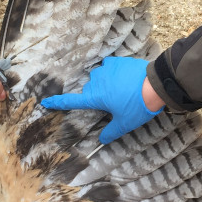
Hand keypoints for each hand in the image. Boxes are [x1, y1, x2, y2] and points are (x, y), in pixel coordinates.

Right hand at [41, 56, 164, 143]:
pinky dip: (112, 73)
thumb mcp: (125, 123)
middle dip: (97, 97)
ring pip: (98, 78)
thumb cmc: (138, 105)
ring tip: (121, 91)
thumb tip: (101, 140)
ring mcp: (105, 69)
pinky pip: (108, 67)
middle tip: (113, 104)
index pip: (72, 101)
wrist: (156, 84)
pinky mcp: (116, 61)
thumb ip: (111, 132)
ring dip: (105, 84)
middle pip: (89, 91)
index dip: (58, 103)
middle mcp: (96, 82)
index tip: (45, 102)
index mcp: (95, 97)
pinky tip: (123, 78)